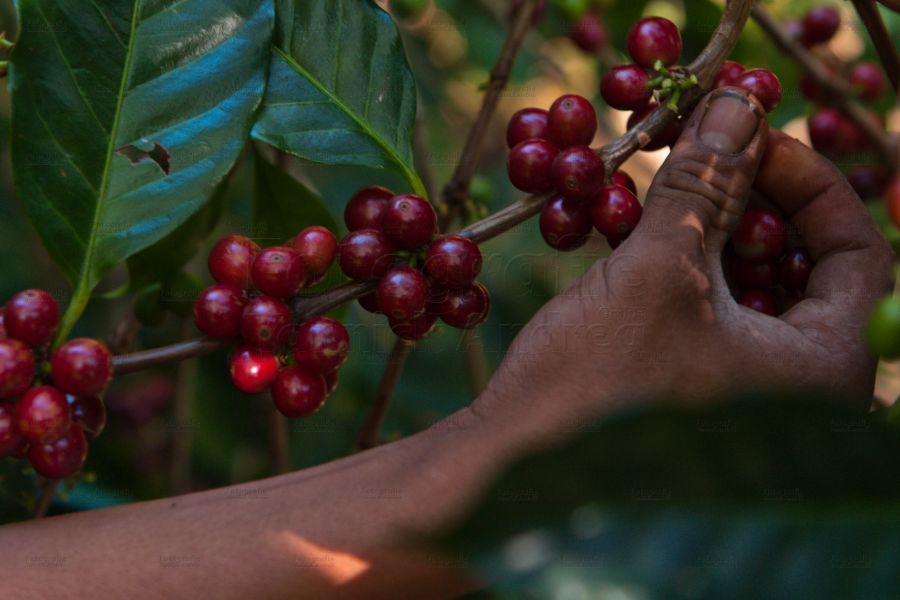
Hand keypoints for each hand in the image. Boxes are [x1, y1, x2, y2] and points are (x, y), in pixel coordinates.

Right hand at [474, 88, 893, 445]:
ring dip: (710, 225)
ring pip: (751, 282)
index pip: (857, 248)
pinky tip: (638, 231)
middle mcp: (799, 386)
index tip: (748, 137)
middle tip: (701, 151)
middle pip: (804, 260)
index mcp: (824, 368)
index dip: (809, 178)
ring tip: (662, 184)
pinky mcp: (698, 388)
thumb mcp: (657, 270)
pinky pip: (712, 310)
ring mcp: (748, 391)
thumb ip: (707, 182)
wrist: (516, 467)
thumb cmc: (596, 386)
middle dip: (752, 197)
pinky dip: (683, 265)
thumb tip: (739, 102)